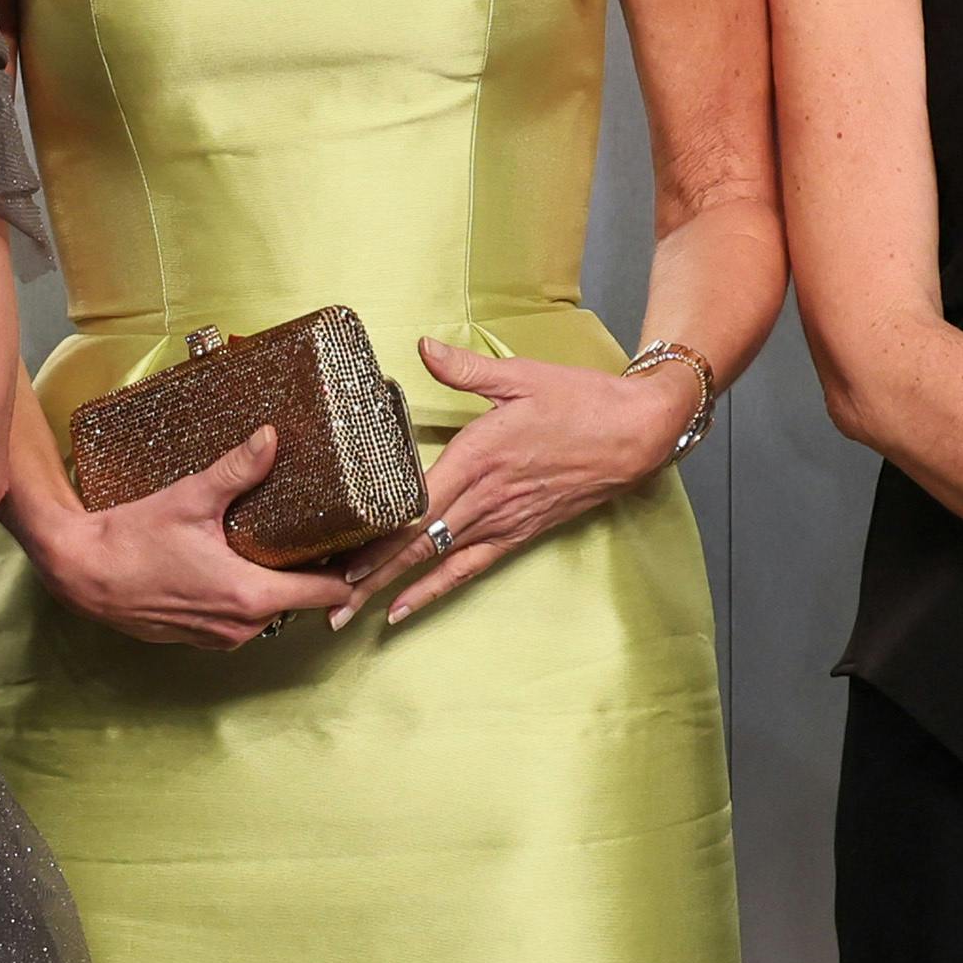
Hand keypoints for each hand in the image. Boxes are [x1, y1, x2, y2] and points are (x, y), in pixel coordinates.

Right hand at [16, 426, 363, 651]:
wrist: (80, 573)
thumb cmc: (130, 541)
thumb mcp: (190, 498)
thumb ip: (238, 470)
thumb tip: (271, 438)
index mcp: (251, 596)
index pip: (329, 592)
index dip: (355, 570)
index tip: (371, 549)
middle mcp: (240, 626)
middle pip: (303, 602)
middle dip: (319, 572)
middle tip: (330, 535)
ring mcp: (218, 636)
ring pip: (271, 611)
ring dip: (281, 584)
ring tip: (287, 545)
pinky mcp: (198, 637)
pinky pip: (240, 619)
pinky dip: (250, 595)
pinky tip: (241, 564)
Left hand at [348, 340, 686, 626]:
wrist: (637, 433)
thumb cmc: (579, 401)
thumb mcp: (520, 376)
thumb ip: (464, 369)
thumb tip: (421, 347)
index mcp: (477, 457)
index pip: (413, 506)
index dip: (372, 536)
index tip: (334, 556)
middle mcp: (484, 498)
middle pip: (414, 544)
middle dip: (367, 577)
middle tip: (326, 606)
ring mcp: (501, 521)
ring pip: (434, 562)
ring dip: (390, 589)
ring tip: (349, 615)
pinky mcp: (517, 533)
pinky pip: (467, 568)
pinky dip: (434, 590)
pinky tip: (405, 608)